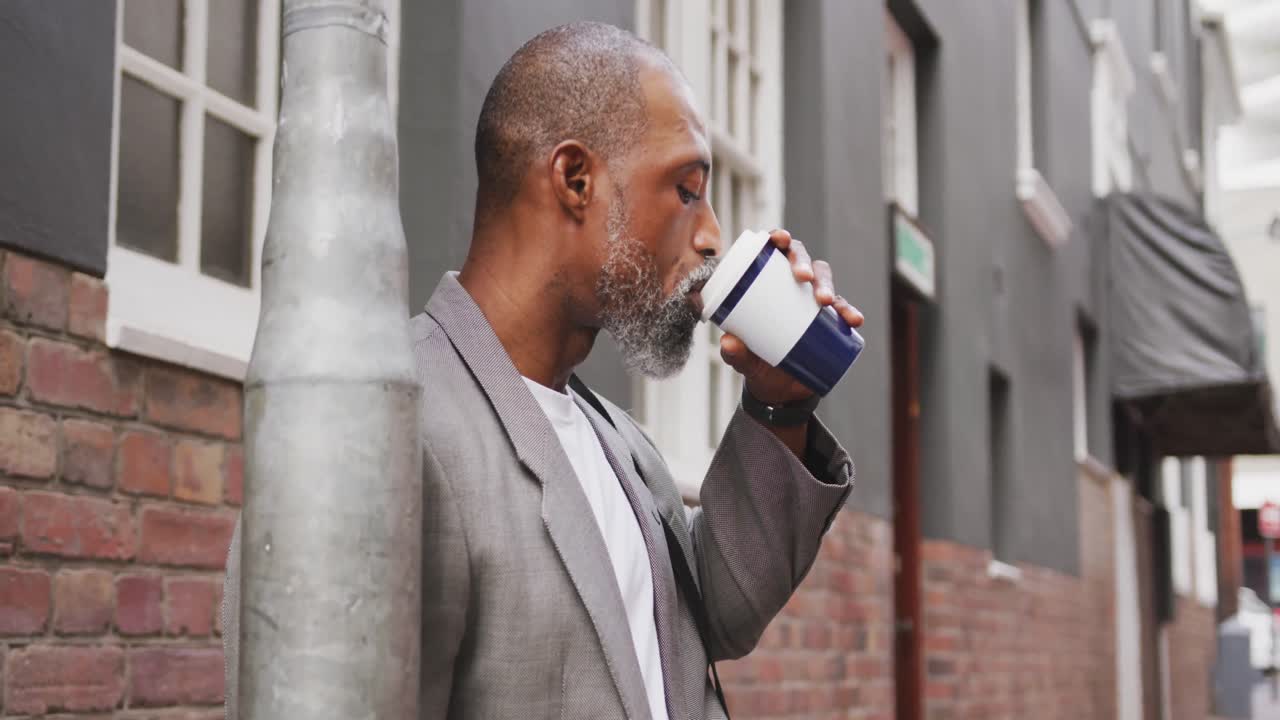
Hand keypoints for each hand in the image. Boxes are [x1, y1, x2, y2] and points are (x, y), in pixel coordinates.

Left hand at [719, 228, 863, 405]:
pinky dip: (849, 312)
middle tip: (802, 277)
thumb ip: (734, 353)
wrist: (778, 391)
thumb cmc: (755, 363)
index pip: (771, 253)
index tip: (779, 239)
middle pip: (801, 260)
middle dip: (803, 262)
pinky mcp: (828, 322)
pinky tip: (853, 320)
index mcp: (765, 284)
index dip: (777, 238)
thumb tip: (728, 342)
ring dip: (827, 286)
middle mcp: (790, 287)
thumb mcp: (742, 360)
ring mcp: (811, 303)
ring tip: (824, 302)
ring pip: (824, 280)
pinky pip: (842, 311)